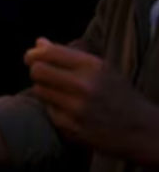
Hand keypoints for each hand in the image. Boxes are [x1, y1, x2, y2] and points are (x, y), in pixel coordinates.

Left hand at [26, 38, 158, 162]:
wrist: (140, 129)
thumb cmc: (117, 93)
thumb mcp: (101, 68)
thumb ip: (69, 54)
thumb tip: (39, 42)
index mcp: (93, 66)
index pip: (48, 53)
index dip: (34, 53)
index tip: (32, 57)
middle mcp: (84, 85)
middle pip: (37, 70)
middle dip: (36, 70)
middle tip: (44, 74)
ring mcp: (77, 108)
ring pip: (39, 90)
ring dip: (44, 89)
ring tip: (60, 92)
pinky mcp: (71, 127)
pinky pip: (48, 110)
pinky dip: (53, 108)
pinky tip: (68, 109)